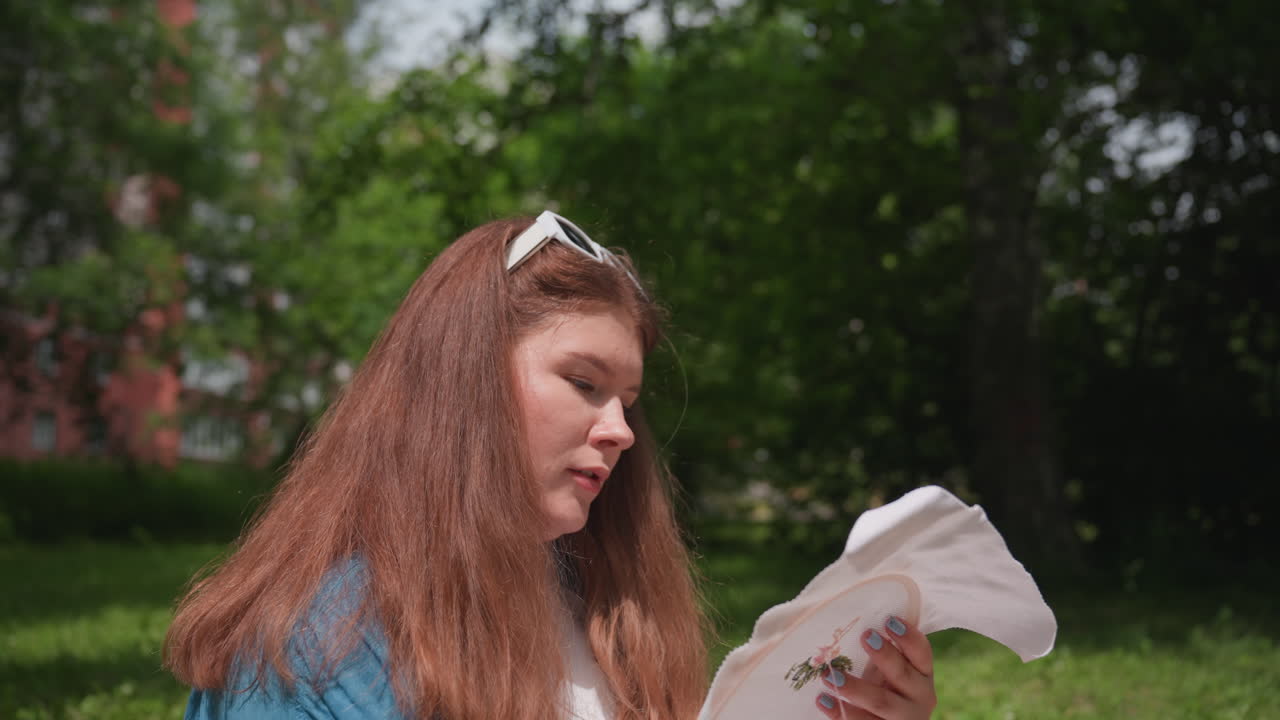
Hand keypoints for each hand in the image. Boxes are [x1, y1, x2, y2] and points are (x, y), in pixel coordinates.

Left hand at [813, 616, 936, 718]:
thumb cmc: (884, 687)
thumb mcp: (888, 669)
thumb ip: (879, 648)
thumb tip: (843, 613)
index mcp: (922, 673)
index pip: (922, 652)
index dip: (908, 636)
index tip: (889, 620)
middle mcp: (919, 696)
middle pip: (903, 675)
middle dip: (885, 655)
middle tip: (865, 636)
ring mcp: (902, 718)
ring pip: (881, 703)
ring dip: (855, 688)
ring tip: (828, 674)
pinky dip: (839, 713)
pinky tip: (822, 700)